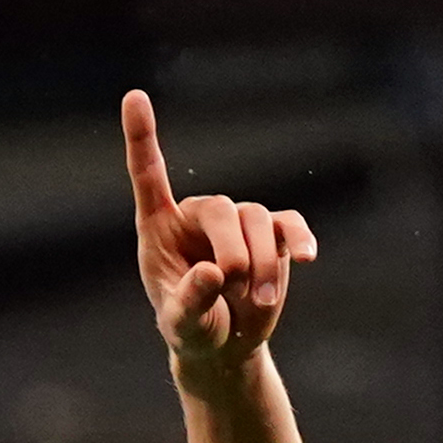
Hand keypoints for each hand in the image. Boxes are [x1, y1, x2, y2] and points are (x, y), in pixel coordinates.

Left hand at [125, 92, 316, 392]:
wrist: (226, 346)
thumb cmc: (193, 329)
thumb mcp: (182, 325)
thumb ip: (190, 301)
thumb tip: (214, 272)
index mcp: (160, 228)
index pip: (149, 175)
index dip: (142, 136)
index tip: (134, 96)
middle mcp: (199, 216)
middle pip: (222, 208)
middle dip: (235, 250)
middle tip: (234, 286)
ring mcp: (238, 223)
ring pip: (258, 220)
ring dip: (264, 264)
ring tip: (257, 303)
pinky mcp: (273, 236)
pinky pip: (290, 226)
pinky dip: (300, 239)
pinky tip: (308, 257)